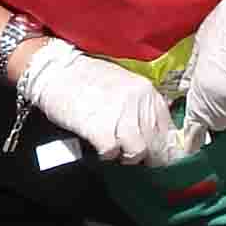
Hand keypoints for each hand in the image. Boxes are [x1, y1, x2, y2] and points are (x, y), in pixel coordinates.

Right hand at [18, 39, 176, 165]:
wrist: (56, 70)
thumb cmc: (86, 78)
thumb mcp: (123, 85)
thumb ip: (140, 106)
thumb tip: (153, 134)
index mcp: (147, 91)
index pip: (170, 130)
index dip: (164, 148)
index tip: (156, 155)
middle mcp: (138, 102)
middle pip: (156, 144)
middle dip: (145, 155)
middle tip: (130, 154)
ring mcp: (120, 114)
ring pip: (138, 151)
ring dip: (125, 155)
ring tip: (114, 149)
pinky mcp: (100, 128)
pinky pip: (112, 152)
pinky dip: (105, 154)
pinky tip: (98, 147)